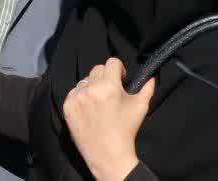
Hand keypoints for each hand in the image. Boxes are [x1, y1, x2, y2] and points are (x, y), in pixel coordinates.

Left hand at [63, 58, 153, 180]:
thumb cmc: (126, 130)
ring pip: (85, 80)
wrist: (108, 155)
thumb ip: (147, 88)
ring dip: (92, 86)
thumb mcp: (141, 107)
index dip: (119, 69)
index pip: (111, 62)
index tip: (121, 79)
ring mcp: (77, 97)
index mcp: (109, 86)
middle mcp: (91, 88)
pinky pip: (74, 92)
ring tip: (99, 102)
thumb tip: (150, 77)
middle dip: (105, 77)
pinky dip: (81, 96)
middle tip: (111, 92)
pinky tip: (89, 109)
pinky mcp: (68, 106)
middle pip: (97, 69)